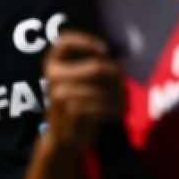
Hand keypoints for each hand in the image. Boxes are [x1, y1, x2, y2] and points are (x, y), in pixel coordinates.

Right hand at [43, 30, 124, 154]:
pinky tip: (119, 110)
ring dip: (120, 94)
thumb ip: (93, 63)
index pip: (66, 41)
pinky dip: (117, 108)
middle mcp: (53, 76)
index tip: (106, 50)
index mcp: (53, 63)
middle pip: (97, 66)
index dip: (87, 41)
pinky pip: (105, 105)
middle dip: (117, 74)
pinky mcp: (71, 112)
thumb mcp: (79, 79)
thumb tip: (124, 52)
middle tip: (124, 82)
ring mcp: (60, 95)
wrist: (63, 138)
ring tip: (123, 98)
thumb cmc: (78, 101)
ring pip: (104, 88)